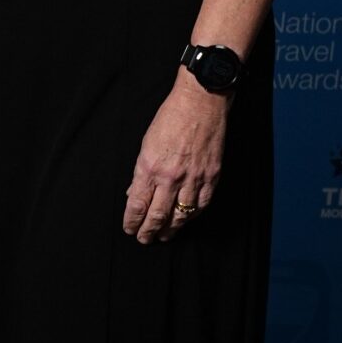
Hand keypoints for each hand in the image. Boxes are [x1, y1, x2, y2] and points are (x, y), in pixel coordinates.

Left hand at [123, 76, 227, 244]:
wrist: (200, 103)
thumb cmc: (170, 118)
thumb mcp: (146, 143)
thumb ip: (141, 172)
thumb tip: (134, 193)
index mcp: (149, 167)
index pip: (137, 205)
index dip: (132, 221)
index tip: (129, 229)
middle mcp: (170, 177)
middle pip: (158, 216)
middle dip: (148, 231)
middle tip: (144, 239)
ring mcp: (193, 178)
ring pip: (181, 215)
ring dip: (171, 229)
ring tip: (164, 236)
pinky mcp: (211, 176)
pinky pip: (201, 204)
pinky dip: (192, 215)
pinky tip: (185, 220)